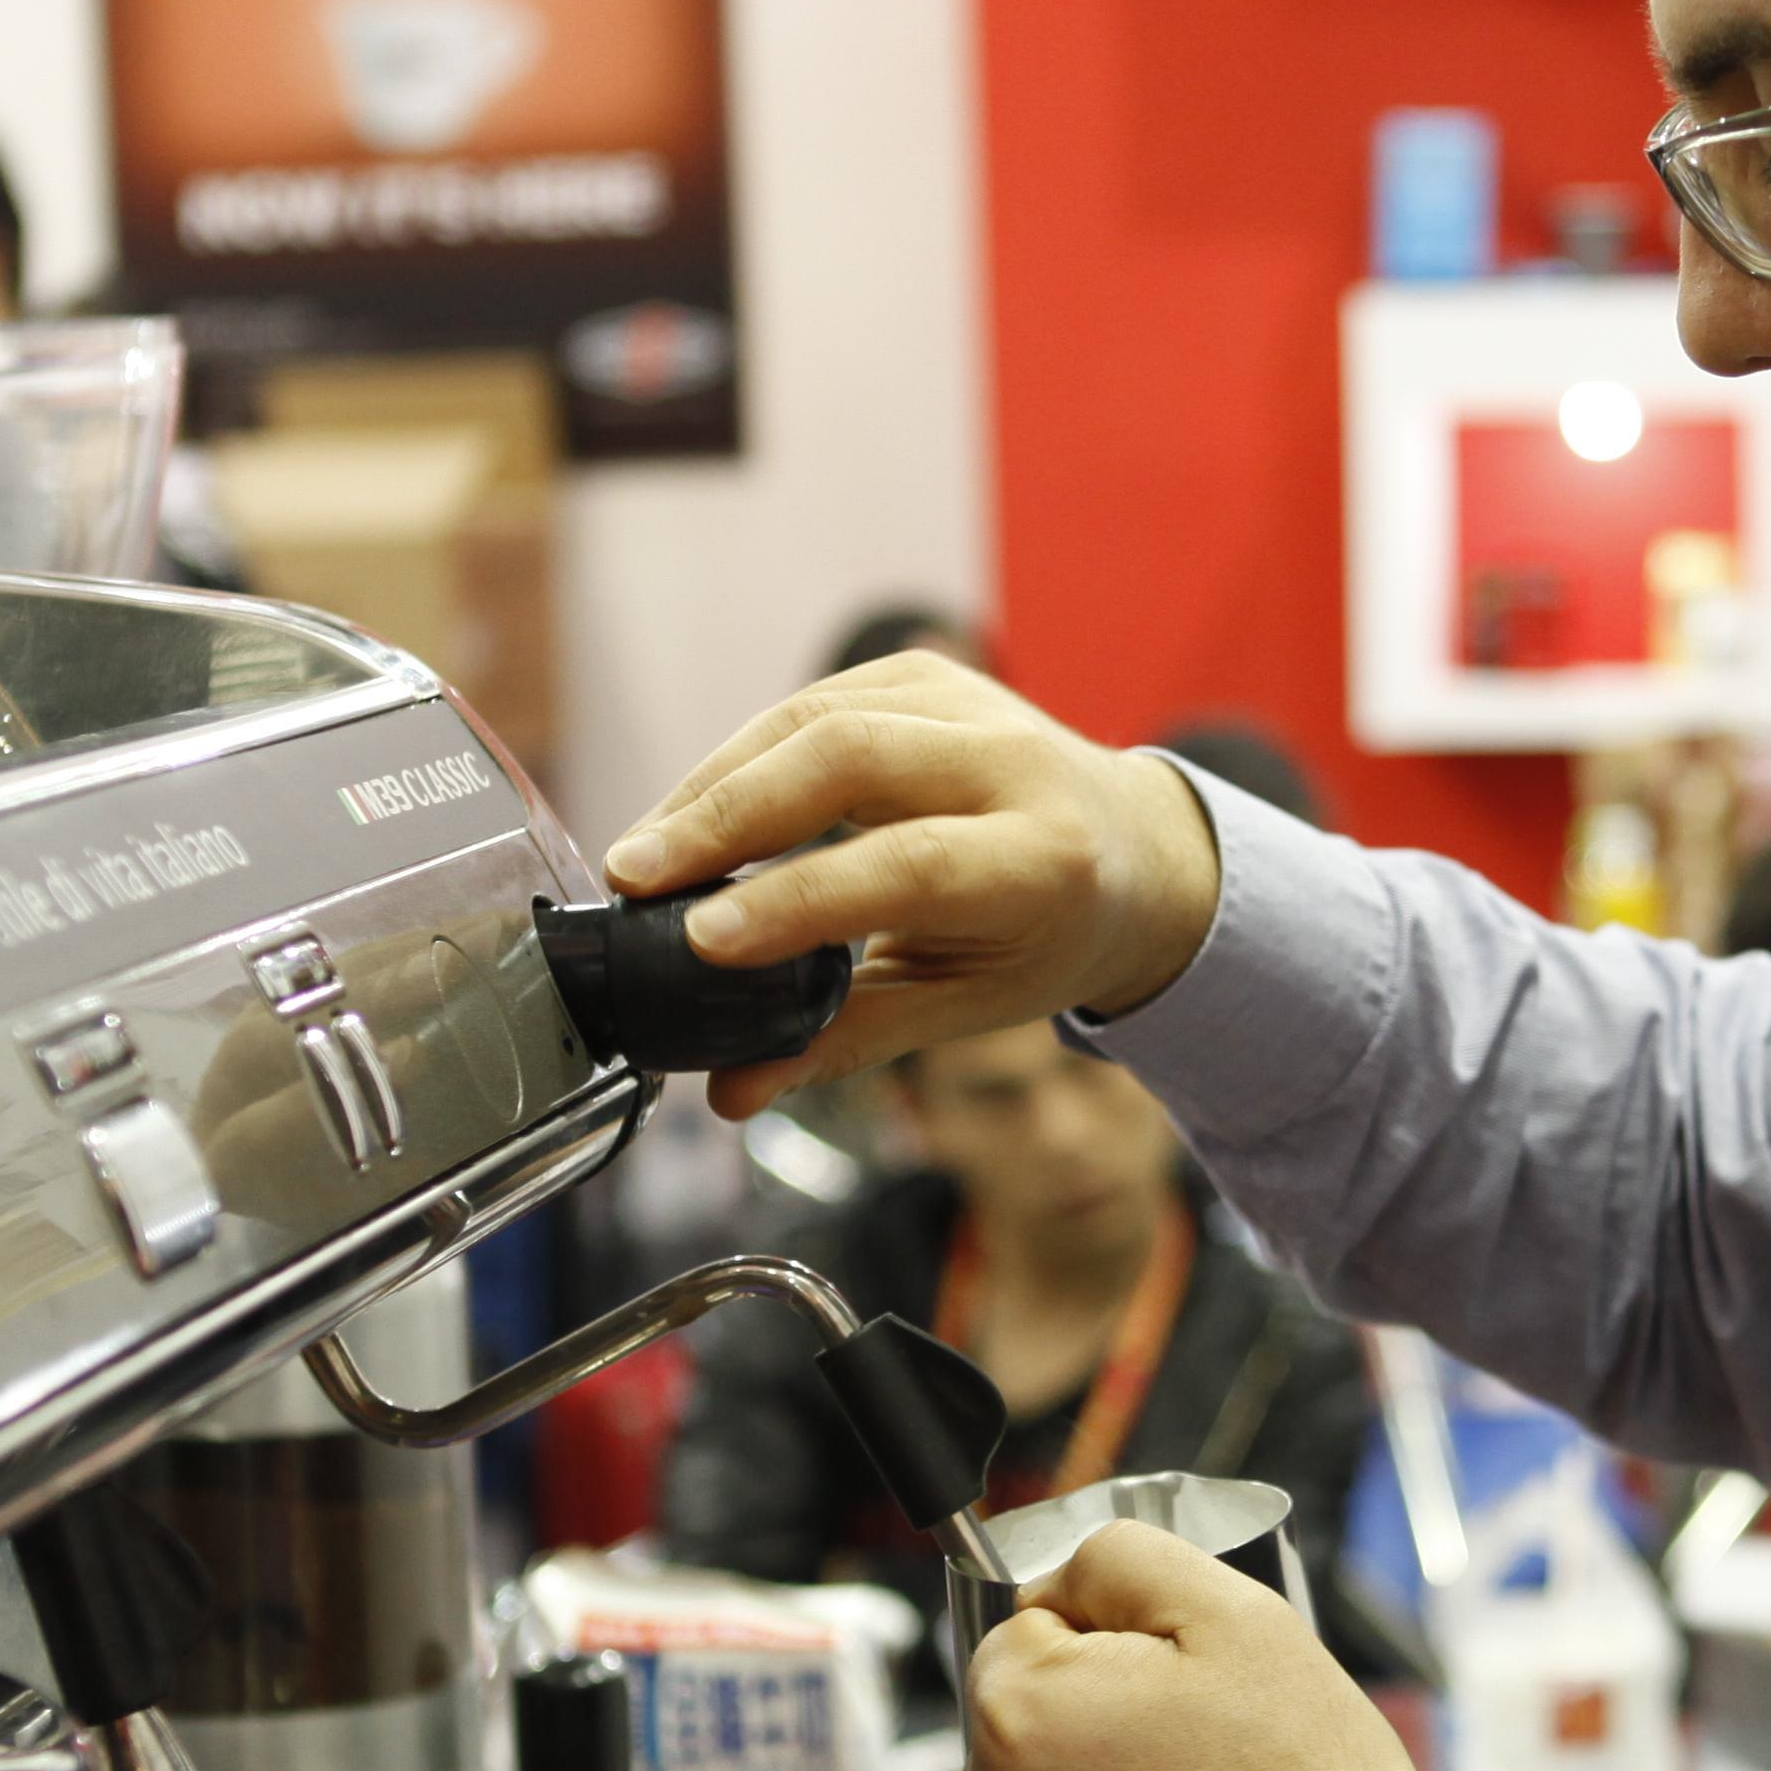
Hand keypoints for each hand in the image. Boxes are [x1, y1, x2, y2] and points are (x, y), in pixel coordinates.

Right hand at [604, 654, 1224, 1117]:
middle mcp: (1015, 763)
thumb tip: (732, 1094)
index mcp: (1046, 860)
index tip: (699, 939)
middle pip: (850, 760)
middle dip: (726, 817)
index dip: (796, 899)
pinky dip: (741, 757)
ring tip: (646, 855)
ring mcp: (970, 702)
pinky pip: (813, 702)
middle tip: (635, 879)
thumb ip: (849, 1040)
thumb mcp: (970, 1002)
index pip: (911, 866)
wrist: (1135, 850)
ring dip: (715, 784)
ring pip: (816, 718)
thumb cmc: (1048, 938)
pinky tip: (693, 810)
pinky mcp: (927, 676)